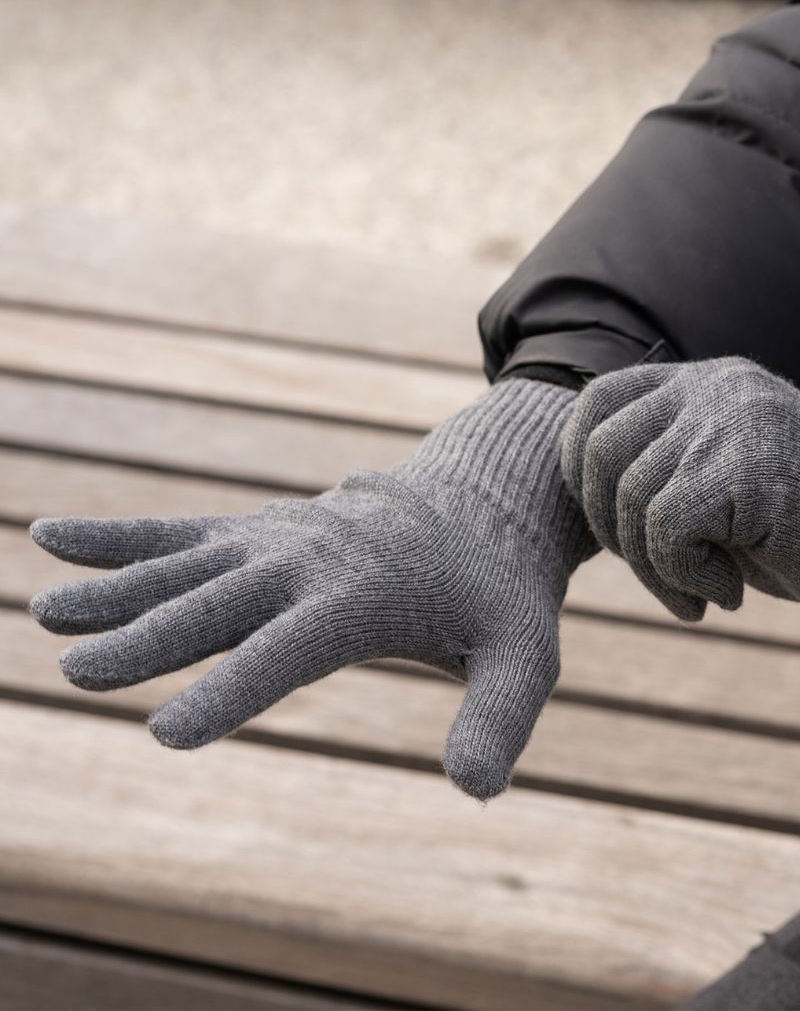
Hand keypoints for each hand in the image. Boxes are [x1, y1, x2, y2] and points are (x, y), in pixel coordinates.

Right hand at [29, 378, 595, 800]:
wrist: (482, 501)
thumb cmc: (500, 591)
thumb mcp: (526, 656)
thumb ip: (500, 718)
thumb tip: (475, 790)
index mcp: (366, 594)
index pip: (288, 650)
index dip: (230, 691)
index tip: (167, 733)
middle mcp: (309, 558)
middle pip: (218, 602)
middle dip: (151, 640)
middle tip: (80, 670)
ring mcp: (279, 538)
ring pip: (186, 563)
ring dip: (118, 588)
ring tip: (47, 612)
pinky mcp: (261, 529)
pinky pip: (183, 532)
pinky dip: (122, 539)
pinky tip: (54, 539)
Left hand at [560, 355, 799, 620]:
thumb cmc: (796, 529)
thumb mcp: (716, 486)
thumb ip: (657, 471)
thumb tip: (579, 493)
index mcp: (702, 382)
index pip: (599, 404)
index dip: (578, 465)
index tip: (605, 520)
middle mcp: (714, 387)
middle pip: (603, 453)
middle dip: (611, 530)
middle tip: (661, 575)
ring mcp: (731, 420)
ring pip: (632, 498)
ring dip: (654, 568)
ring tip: (704, 591)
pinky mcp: (746, 467)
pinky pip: (665, 528)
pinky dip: (682, 575)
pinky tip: (726, 592)